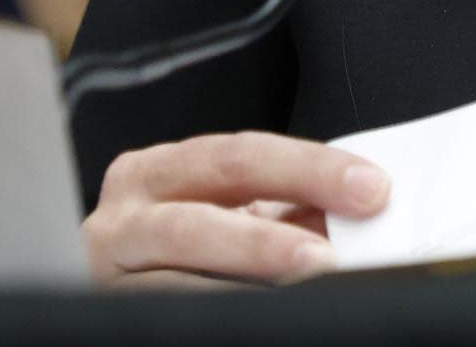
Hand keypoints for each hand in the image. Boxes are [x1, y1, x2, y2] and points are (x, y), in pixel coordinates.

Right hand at [83, 131, 390, 288]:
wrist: (119, 292)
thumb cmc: (186, 247)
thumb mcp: (233, 215)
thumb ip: (290, 207)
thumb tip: (365, 212)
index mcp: (161, 170)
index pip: (242, 156)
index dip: (310, 170)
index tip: (371, 189)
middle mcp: (124, 214)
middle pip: (200, 218)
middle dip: (271, 239)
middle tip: (331, 256)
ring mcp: (108, 271)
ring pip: (174, 279)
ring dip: (244, 286)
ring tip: (302, 286)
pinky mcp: (103, 308)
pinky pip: (162, 313)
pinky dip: (216, 312)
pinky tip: (257, 318)